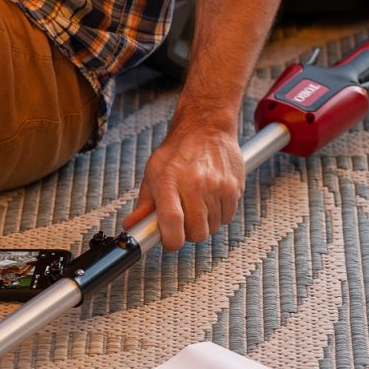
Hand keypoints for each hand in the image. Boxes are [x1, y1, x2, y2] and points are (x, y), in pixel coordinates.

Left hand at [122, 118, 244, 252]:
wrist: (206, 127)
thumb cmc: (178, 150)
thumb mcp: (154, 172)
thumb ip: (145, 203)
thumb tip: (133, 226)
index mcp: (169, 181)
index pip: (172, 223)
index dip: (171, 241)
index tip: (169, 242)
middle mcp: (194, 185)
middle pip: (196, 232)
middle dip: (188, 233)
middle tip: (184, 219)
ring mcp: (217, 187)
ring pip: (212, 228)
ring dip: (204, 223)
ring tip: (198, 203)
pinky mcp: (234, 187)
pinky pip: (227, 218)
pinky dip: (219, 214)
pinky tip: (211, 199)